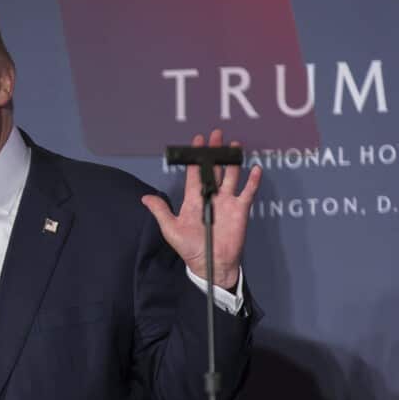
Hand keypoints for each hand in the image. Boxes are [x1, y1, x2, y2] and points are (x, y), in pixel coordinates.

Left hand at [142, 128, 260, 289]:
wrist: (210, 264)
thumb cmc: (190, 248)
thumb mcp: (171, 229)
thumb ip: (161, 211)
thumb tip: (144, 198)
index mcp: (194, 199)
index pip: (194, 173)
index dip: (196, 157)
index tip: (198, 141)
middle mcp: (211, 196)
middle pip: (213, 169)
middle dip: (214, 152)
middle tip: (216, 135)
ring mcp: (227, 202)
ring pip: (231, 176)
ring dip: (233, 161)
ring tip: (234, 145)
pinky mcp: (240, 210)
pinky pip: (248, 192)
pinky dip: (252, 181)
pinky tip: (254, 168)